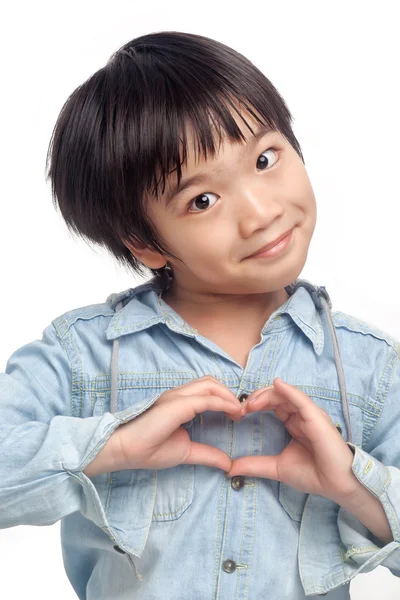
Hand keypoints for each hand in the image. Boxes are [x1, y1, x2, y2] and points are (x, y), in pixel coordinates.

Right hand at [109, 376, 244, 472]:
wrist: (127, 450)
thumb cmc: (150, 450)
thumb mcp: (187, 452)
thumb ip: (208, 454)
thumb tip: (228, 464)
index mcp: (179, 403)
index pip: (206, 391)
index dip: (225, 399)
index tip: (238, 415)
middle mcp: (178, 394)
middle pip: (211, 382)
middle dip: (229, 394)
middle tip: (241, 412)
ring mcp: (177, 396)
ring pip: (210, 384)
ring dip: (228, 395)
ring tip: (239, 412)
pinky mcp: (178, 403)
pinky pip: (207, 398)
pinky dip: (223, 403)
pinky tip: (233, 413)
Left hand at [227, 378, 358, 501]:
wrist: (335, 485)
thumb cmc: (313, 474)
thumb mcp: (276, 468)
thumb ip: (254, 465)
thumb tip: (229, 468)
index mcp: (294, 423)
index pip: (273, 404)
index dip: (256, 404)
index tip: (240, 412)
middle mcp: (302, 415)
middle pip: (277, 396)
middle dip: (258, 397)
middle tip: (242, 407)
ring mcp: (310, 414)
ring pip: (286, 394)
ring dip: (267, 395)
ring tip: (251, 402)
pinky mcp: (316, 417)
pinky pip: (300, 399)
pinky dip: (288, 390)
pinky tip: (276, 386)